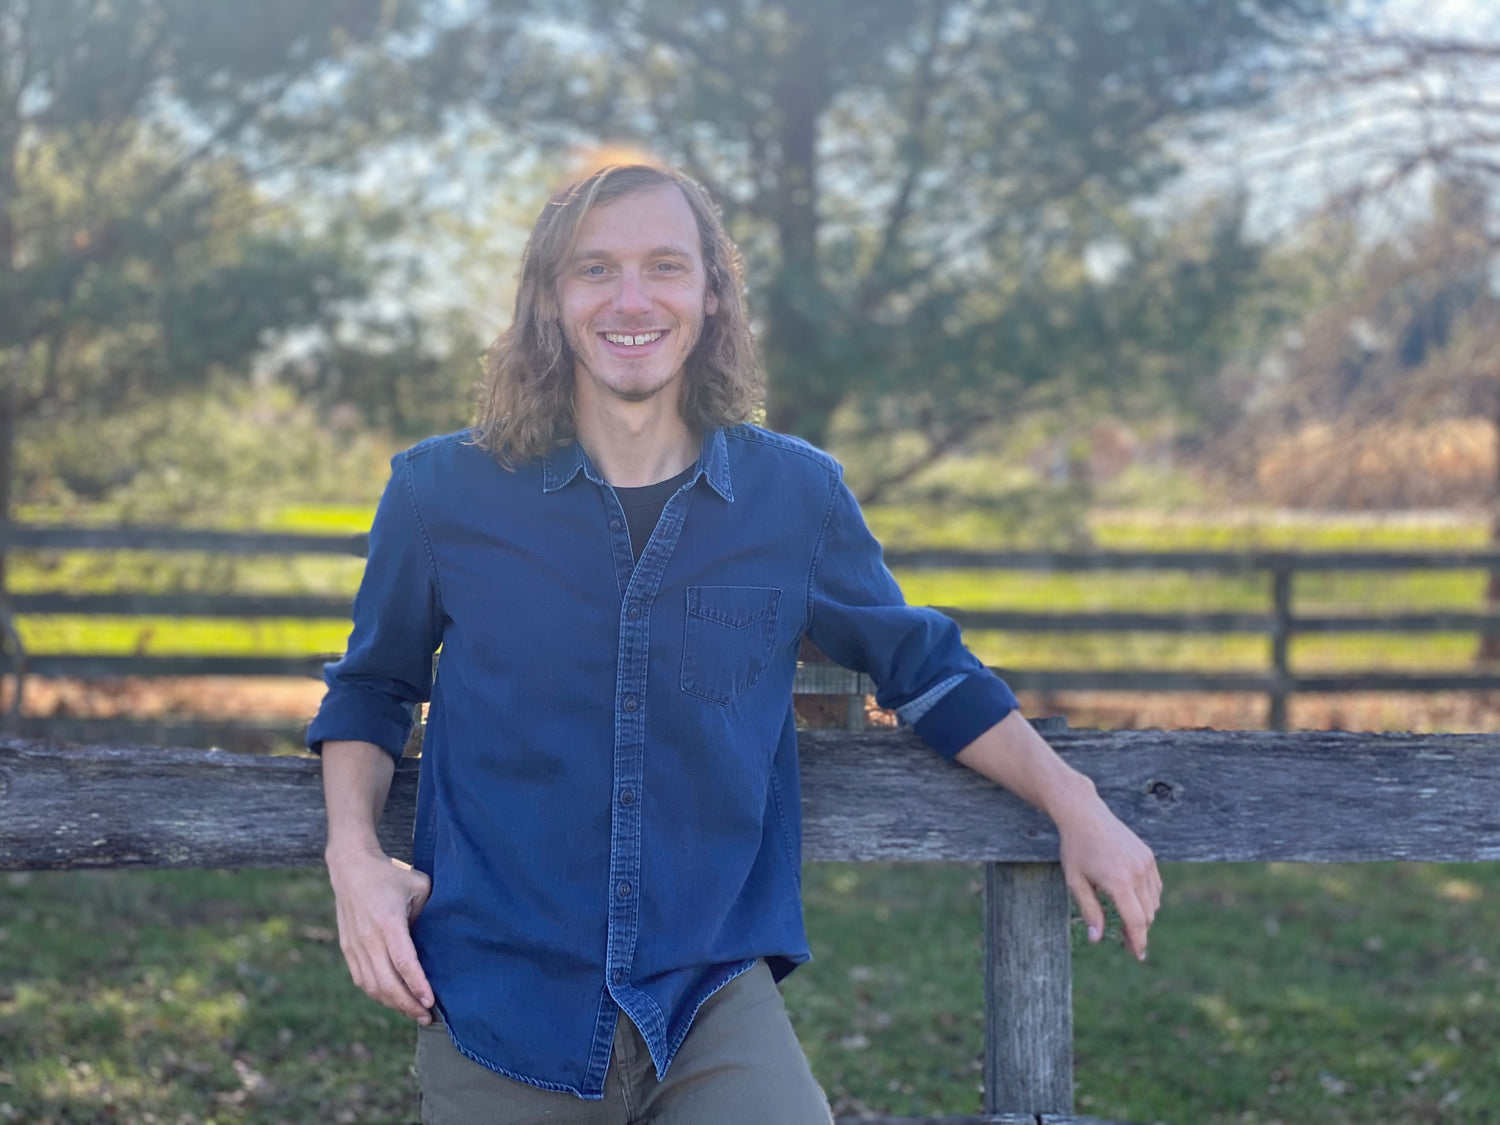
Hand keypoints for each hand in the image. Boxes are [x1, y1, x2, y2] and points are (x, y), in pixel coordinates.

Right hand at [326, 846, 434, 1021]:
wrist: (351, 868)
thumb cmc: (391, 876)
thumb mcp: (419, 885)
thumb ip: (430, 912)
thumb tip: (441, 939)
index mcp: (388, 922)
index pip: (404, 962)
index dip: (417, 985)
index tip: (431, 1002)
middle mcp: (368, 938)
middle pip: (387, 982)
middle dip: (408, 1004)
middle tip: (427, 1016)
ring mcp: (355, 946)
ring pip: (373, 987)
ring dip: (393, 1004)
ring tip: (414, 1012)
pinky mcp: (348, 949)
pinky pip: (362, 980)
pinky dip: (378, 994)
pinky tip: (395, 1000)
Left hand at [1056, 793, 1160, 960]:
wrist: (1084, 814)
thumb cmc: (1075, 849)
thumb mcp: (1075, 882)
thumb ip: (1089, 910)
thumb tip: (1096, 939)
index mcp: (1118, 882)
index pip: (1136, 921)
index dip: (1138, 942)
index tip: (1138, 956)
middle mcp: (1137, 872)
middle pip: (1147, 915)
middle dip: (1138, 931)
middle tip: (1122, 939)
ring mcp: (1146, 863)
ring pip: (1153, 902)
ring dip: (1143, 915)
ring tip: (1124, 919)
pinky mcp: (1148, 855)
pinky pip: (1155, 886)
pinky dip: (1148, 898)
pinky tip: (1131, 899)